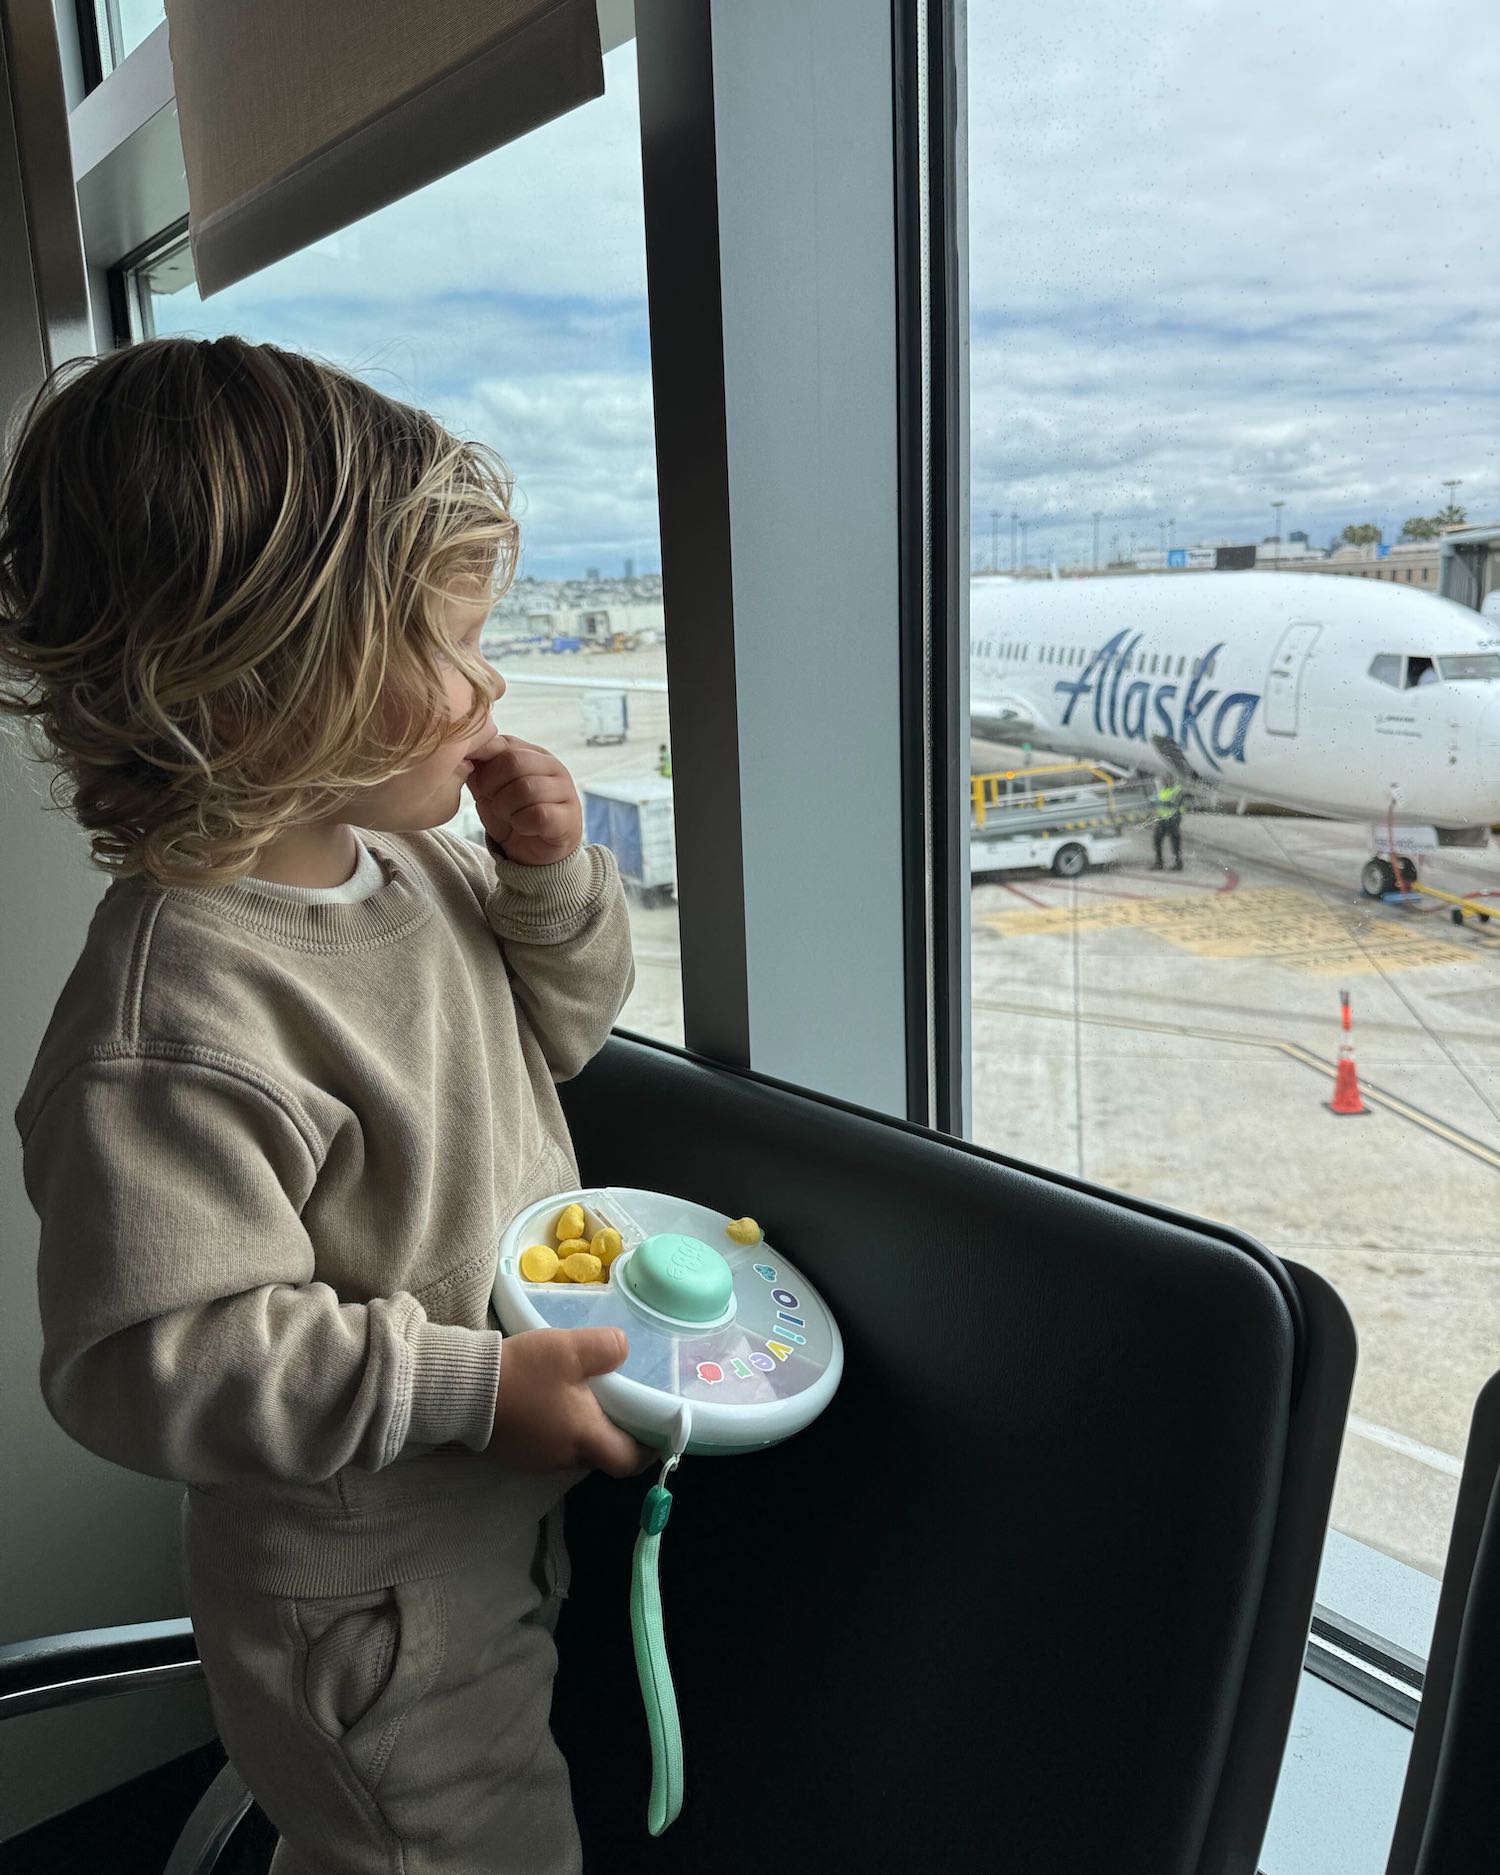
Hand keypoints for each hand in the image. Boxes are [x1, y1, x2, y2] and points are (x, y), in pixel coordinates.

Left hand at [466, 728, 582, 866]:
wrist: (532, 853)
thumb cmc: (512, 815)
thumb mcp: (490, 790)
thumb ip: (480, 770)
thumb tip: (464, 756)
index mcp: (533, 753)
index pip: (503, 743)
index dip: (483, 763)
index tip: (476, 783)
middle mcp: (553, 766)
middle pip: (514, 762)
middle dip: (492, 785)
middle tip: (490, 801)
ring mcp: (565, 791)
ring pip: (526, 788)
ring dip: (506, 808)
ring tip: (508, 816)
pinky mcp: (568, 818)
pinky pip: (539, 814)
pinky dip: (522, 824)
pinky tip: (522, 827)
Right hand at [487, 1327, 652, 1478]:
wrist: (463, 1388)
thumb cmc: (523, 1372)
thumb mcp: (569, 1349)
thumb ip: (605, 1348)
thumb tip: (624, 1350)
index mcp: (584, 1438)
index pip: (627, 1461)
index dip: (645, 1451)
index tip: (653, 1433)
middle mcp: (563, 1458)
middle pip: (598, 1453)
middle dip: (608, 1432)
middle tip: (612, 1400)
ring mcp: (535, 1460)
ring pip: (570, 1448)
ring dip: (577, 1428)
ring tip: (575, 1394)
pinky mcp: (513, 1455)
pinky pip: (545, 1444)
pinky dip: (552, 1428)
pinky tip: (543, 1400)